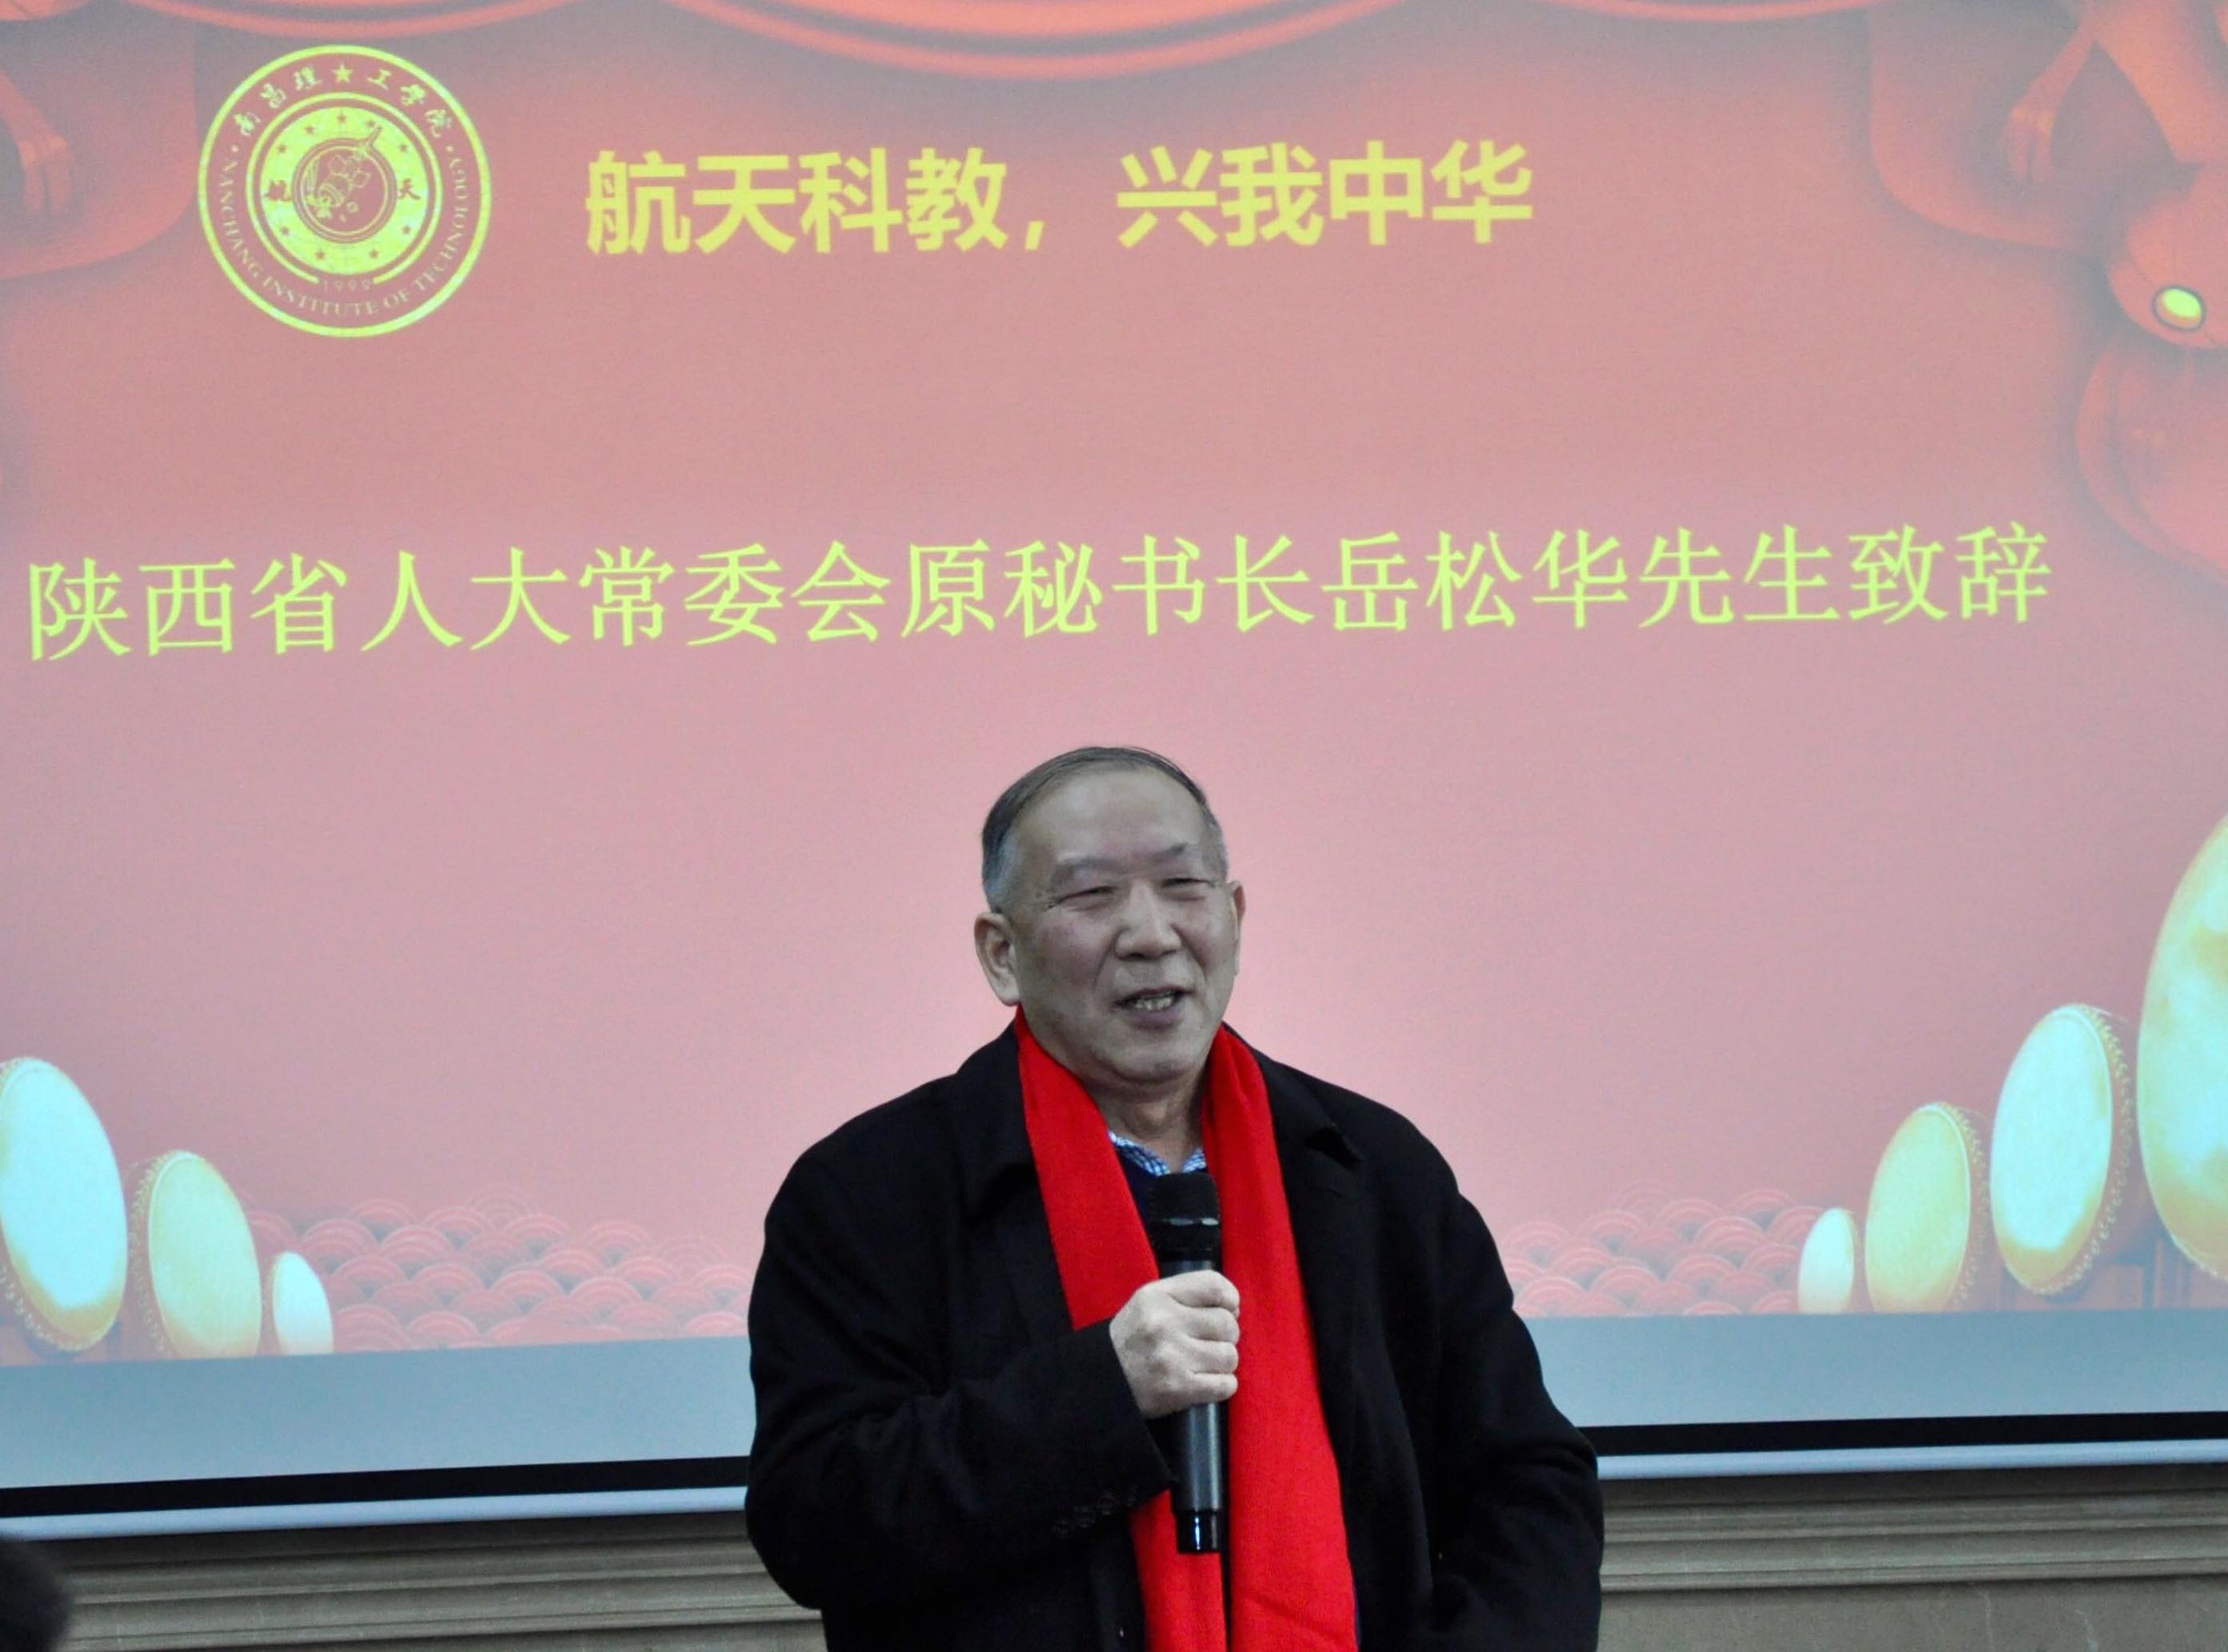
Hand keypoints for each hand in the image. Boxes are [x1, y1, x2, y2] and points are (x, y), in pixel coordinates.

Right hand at [1109, 1272, 1238, 1420]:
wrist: (1100, 1381)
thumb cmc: (1132, 1339)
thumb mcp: (1148, 1303)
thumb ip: (1187, 1295)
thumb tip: (1233, 1308)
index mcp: (1157, 1296)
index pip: (1214, 1286)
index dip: (1230, 1299)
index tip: (1228, 1310)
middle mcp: (1164, 1323)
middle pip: (1227, 1324)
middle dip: (1226, 1336)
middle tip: (1210, 1343)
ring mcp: (1172, 1357)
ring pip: (1229, 1356)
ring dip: (1222, 1363)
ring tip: (1203, 1364)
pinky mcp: (1178, 1388)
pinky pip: (1225, 1385)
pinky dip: (1222, 1386)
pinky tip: (1205, 1383)